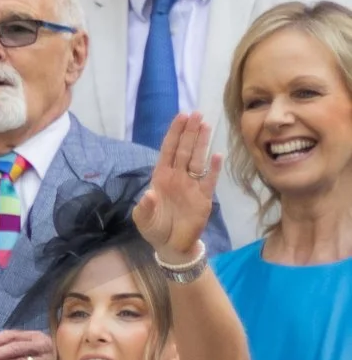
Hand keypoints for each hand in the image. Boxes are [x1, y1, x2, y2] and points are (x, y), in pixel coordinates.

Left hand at [134, 111, 220, 260]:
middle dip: (189, 132)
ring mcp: (191, 186)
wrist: (171, 245)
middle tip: (196, 113)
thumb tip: (149, 194)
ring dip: (201, 143)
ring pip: (197, 160)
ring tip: (206, 125)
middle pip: (184, 150)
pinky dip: (213, 169)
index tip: (181, 117)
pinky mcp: (204, 198)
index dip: (174, 134)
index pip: (168, 150)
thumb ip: (144, 208)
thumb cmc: (155, 228)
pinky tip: (217, 155)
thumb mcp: (143, 220)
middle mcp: (177, 177)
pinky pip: (209, 180)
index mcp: (161, 178)